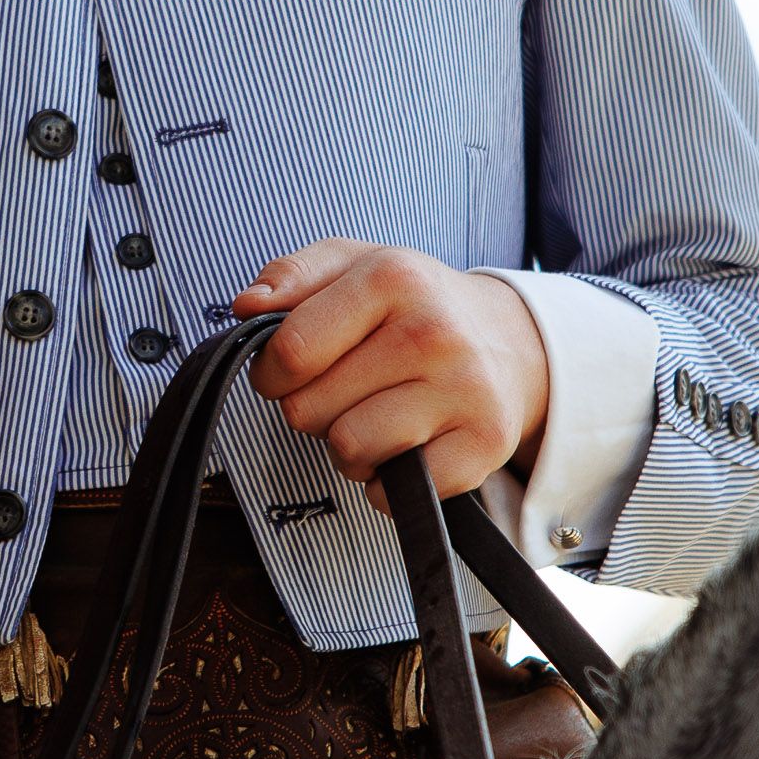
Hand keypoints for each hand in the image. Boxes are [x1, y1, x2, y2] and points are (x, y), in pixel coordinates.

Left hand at [234, 240, 549, 510]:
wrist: (511, 340)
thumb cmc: (413, 306)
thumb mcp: (353, 265)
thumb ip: (290, 275)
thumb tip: (247, 305)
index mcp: (393, 278)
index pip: (290, 353)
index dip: (271, 373)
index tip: (288, 371)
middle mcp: (433, 332)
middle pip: (308, 409)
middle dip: (312, 407)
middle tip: (350, 388)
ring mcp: (464, 390)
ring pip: (349, 450)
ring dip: (347, 447)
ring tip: (376, 415)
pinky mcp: (484, 444)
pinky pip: (392, 492)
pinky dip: (385, 483)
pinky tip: (406, 445)